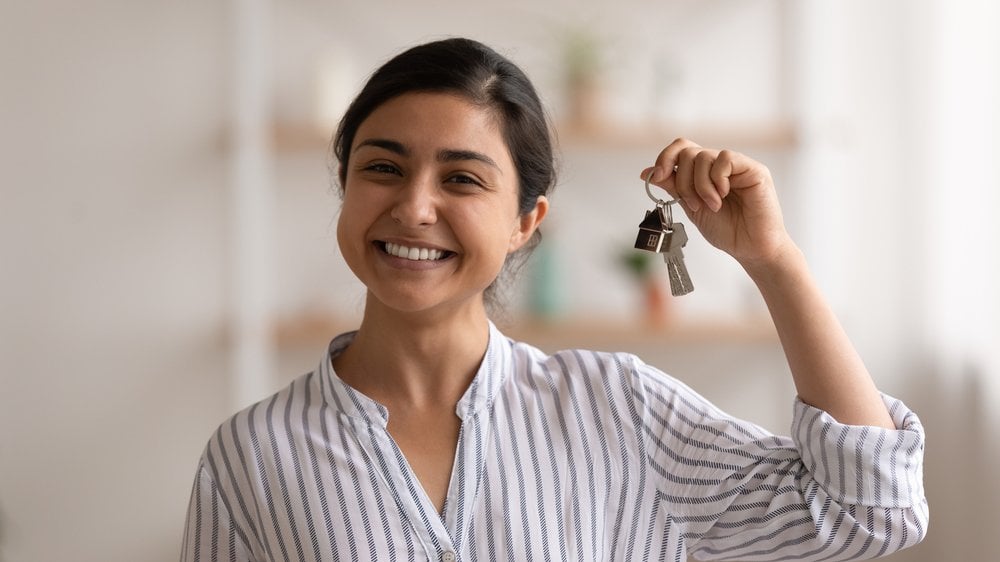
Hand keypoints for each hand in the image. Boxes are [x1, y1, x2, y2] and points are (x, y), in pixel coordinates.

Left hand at [640, 138, 791, 265]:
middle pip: (688, 152)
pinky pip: (726, 158)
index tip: (657, 177)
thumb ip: (673, 187)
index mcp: (704, 173)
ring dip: (700, 186)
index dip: (665, 158)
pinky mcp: (754, 169)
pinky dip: (718, 179)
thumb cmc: (727, 230)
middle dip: (683, 181)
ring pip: (703, 156)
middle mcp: (719, 165)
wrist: (750, 248)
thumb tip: (647, 172)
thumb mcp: (691, 208)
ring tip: (712, 205)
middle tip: (693, 204)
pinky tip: (724, 195)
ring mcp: (737, 166)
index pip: (681, 149)